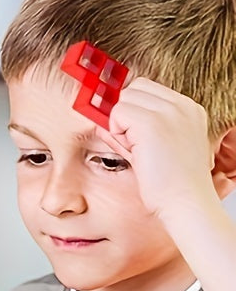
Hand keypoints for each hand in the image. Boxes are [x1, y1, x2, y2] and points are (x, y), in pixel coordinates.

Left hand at [96, 78, 218, 221]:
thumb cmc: (170, 184)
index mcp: (187, 109)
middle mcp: (182, 104)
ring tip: (136, 150)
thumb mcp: (154, 149)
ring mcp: (169, 111)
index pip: (146, 90)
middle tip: (134, 145)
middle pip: (133, 89)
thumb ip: (133, 130)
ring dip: (120, 126)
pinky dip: (116, 133)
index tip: (133, 136)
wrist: (185, 201)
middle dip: (124, 116)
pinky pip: (117, 113)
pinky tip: (133, 151)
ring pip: (124, 100)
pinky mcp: (152, 122)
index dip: (132, 112)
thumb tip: (102, 119)